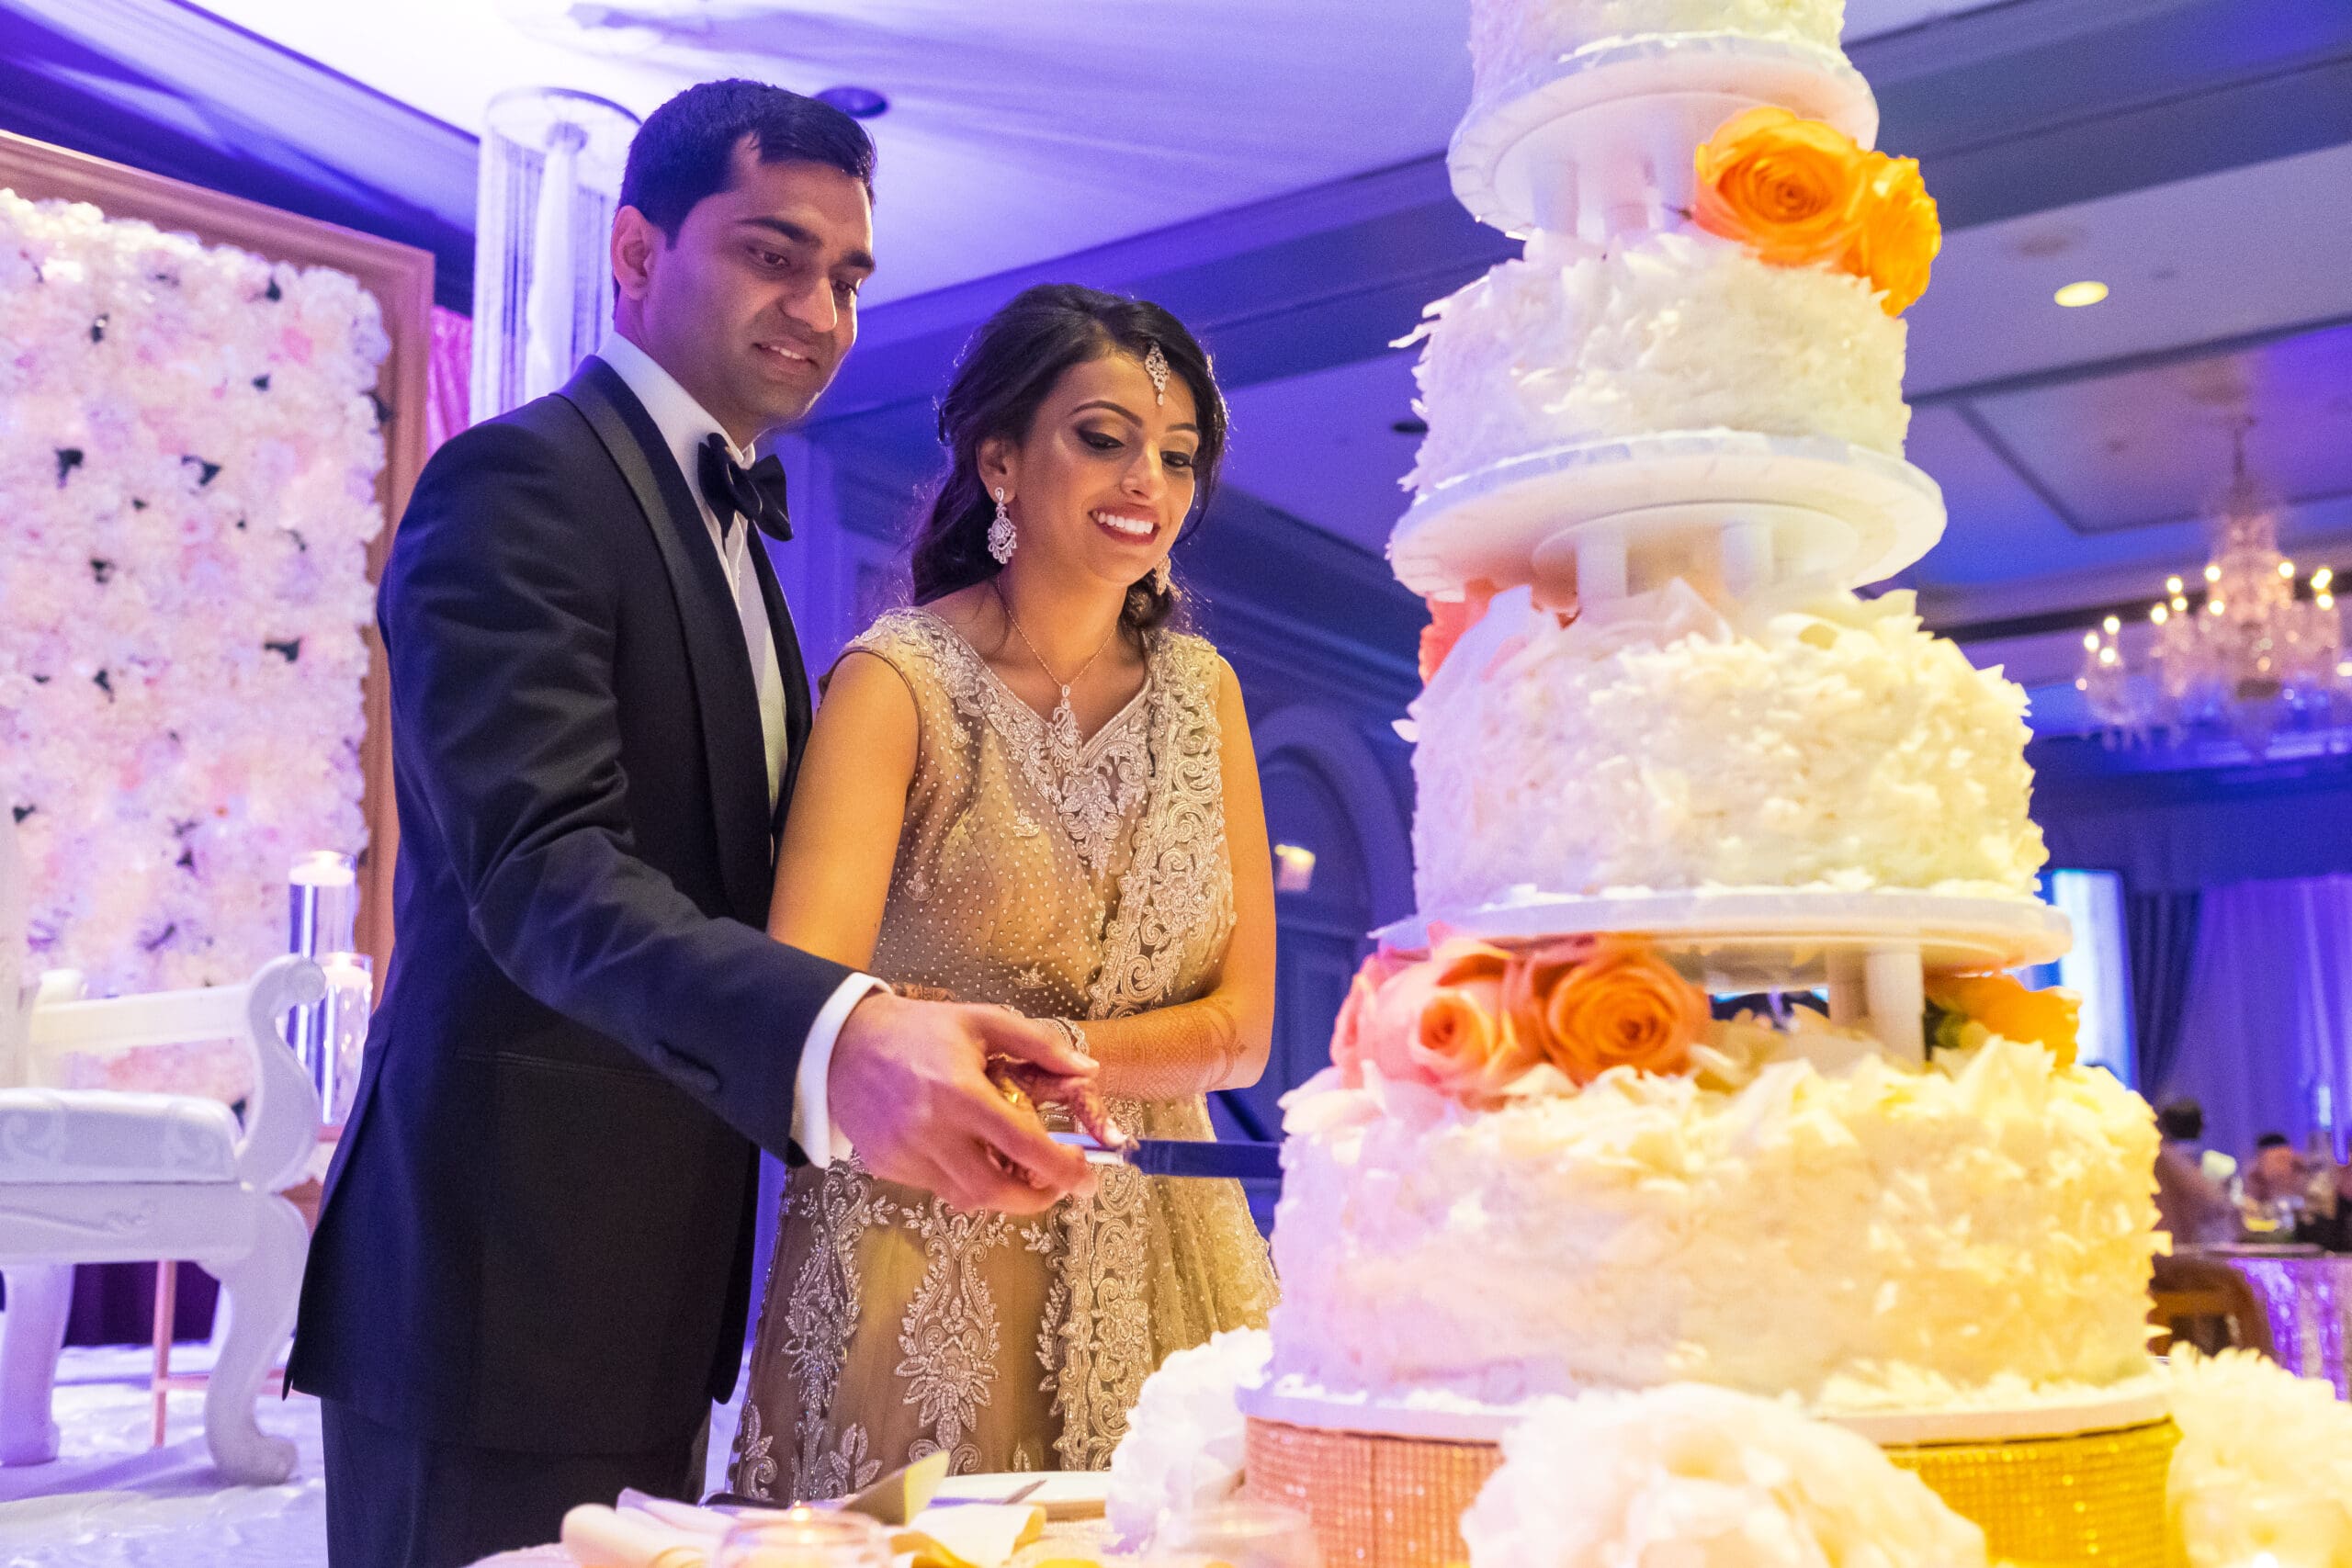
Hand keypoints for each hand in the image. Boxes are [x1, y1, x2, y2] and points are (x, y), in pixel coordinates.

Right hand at [829, 991, 1098, 1213]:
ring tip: (1016, 1169)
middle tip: (1057, 1187)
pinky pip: (937, 1187)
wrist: (842, 1041)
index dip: (1063, 1169)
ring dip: (1001, 1192)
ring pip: (966, 1197)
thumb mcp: (982, 1021)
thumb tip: (1087, 1069)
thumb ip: (1039, 1044)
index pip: (1024, 1146)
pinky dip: (964, 1180)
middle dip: (1036, 1200)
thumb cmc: (919, 1029)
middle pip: (995, 1191)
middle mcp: (932, 1131)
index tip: (1087, 1176)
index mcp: (961, 1092)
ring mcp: (906, 1154)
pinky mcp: (887, 1166)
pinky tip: (970, 1154)